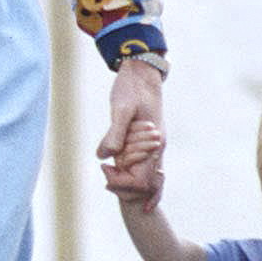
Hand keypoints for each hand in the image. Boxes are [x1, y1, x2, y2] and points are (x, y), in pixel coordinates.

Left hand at [97, 60, 165, 210]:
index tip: (105, 170)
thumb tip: (104, 157)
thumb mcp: (121, 109)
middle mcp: (157, 148)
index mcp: (154, 144)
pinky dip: (131, 173)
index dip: (123, 182)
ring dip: (128, 182)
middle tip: (105, 181)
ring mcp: (154, 146)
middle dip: (125, 187)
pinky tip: (117, 173)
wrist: (142, 73)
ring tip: (109, 181)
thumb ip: (115, 133)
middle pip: (146, 184)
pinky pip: (142, 164)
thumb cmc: (132, 88)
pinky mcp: (146, 141)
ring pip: (146, 176)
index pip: (143, 181)